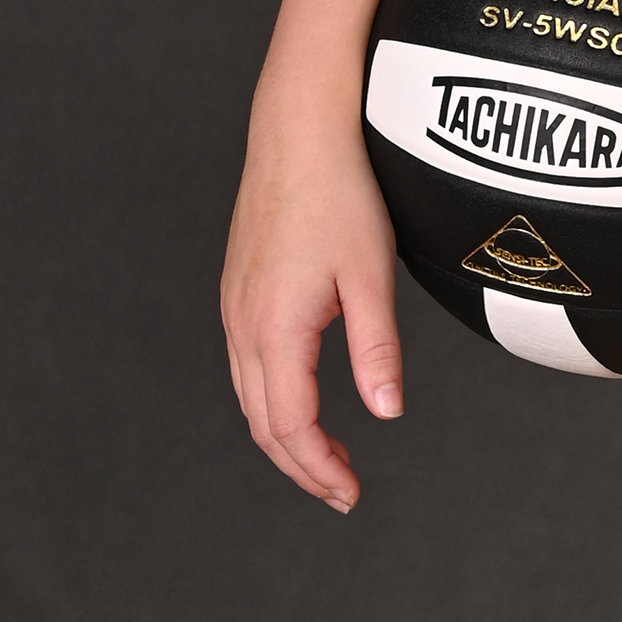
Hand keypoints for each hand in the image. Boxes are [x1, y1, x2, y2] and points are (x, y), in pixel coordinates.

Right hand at [220, 78, 404, 510]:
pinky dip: (273, 398)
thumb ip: (376, 349)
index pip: (290, 426)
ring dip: (286, 435)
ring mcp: (235, 306)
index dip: (320, 468)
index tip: (351, 494)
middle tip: (342, 491)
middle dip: (302, 465)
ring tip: (328, 457)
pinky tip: (302, 398)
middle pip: (264, 422)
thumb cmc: (341, 193)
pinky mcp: (239, 289)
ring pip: (251, 396)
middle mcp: (243, 324)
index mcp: (274, 327)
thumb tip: (386, 413)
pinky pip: (247, 364)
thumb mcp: (370, 275)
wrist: (299, 128)